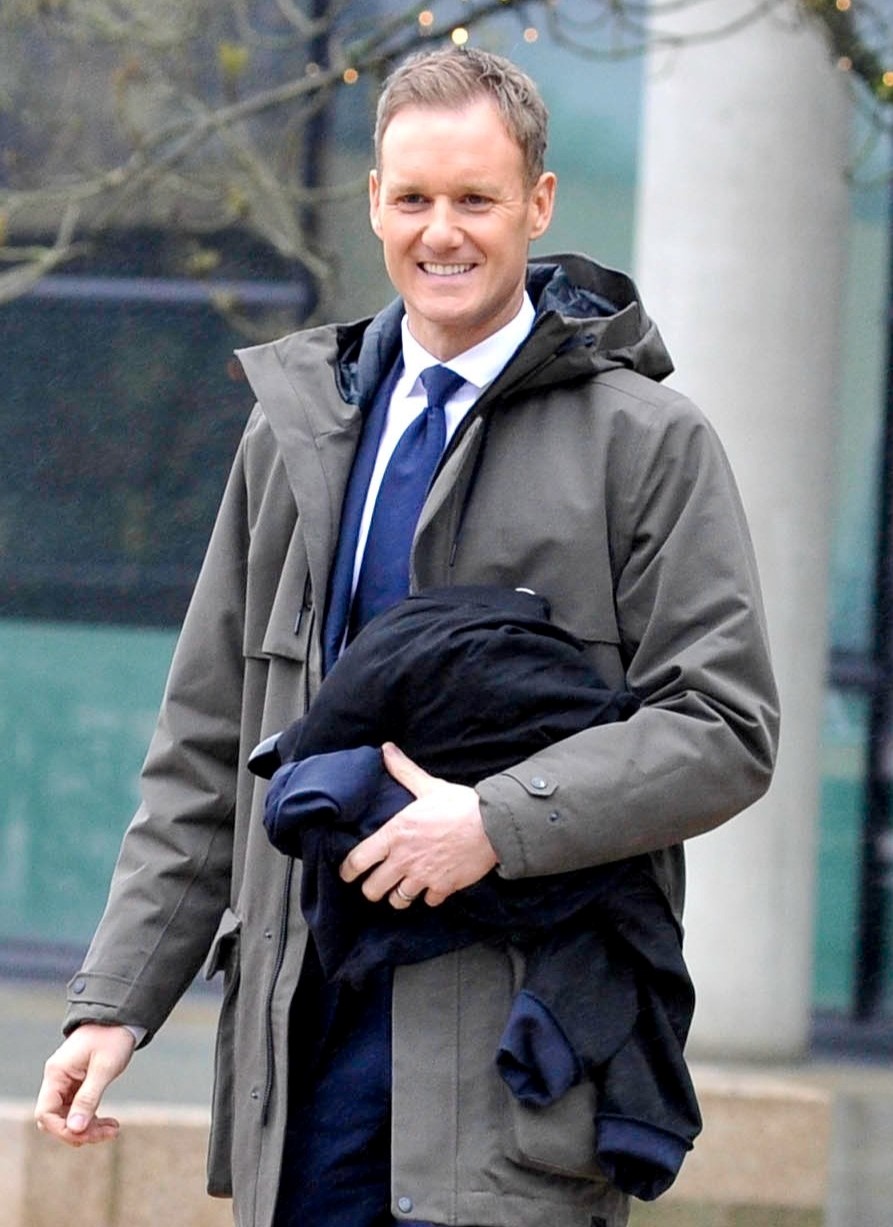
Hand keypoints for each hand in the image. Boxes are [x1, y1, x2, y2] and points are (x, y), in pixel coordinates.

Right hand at [34, 1023, 135, 1145]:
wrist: (121, 1018)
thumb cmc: (113, 1037)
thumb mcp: (104, 1068)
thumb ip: (88, 1098)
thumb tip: (74, 1129)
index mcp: (57, 1073)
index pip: (46, 1113)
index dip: (62, 1129)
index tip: (87, 1134)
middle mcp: (57, 1079)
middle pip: (56, 1119)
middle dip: (79, 1131)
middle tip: (107, 1133)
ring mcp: (66, 1082)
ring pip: (68, 1117)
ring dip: (88, 1128)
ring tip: (113, 1129)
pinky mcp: (77, 1084)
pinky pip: (78, 1110)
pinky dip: (92, 1119)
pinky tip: (109, 1123)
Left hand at [340, 742, 498, 908]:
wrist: (492, 826)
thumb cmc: (460, 804)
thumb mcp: (428, 786)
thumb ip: (403, 771)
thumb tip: (386, 749)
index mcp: (395, 834)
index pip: (358, 861)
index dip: (347, 871)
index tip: (347, 873)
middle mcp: (404, 859)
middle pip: (372, 889)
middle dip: (371, 888)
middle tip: (377, 882)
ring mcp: (423, 877)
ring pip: (398, 900)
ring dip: (398, 895)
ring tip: (401, 887)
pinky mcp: (443, 888)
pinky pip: (428, 902)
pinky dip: (428, 897)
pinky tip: (431, 887)